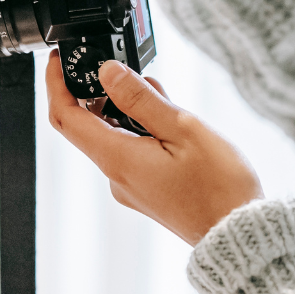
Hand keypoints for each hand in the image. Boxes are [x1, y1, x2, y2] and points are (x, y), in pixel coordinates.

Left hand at [44, 51, 262, 245]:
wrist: (237, 233)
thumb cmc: (219, 186)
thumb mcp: (182, 128)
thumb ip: (141, 99)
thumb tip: (108, 72)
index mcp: (118, 158)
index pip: (66, 117)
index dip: (56, 84)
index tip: (57, 61)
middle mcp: (116, 176)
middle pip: (89, 125)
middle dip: (102, 93)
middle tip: (129, 70)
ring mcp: (130, 186)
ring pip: (115, 137)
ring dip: (130, 111)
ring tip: (165, 98)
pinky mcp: (146, 191)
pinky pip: (132, 152)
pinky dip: (142, 130)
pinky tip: (171, 122)